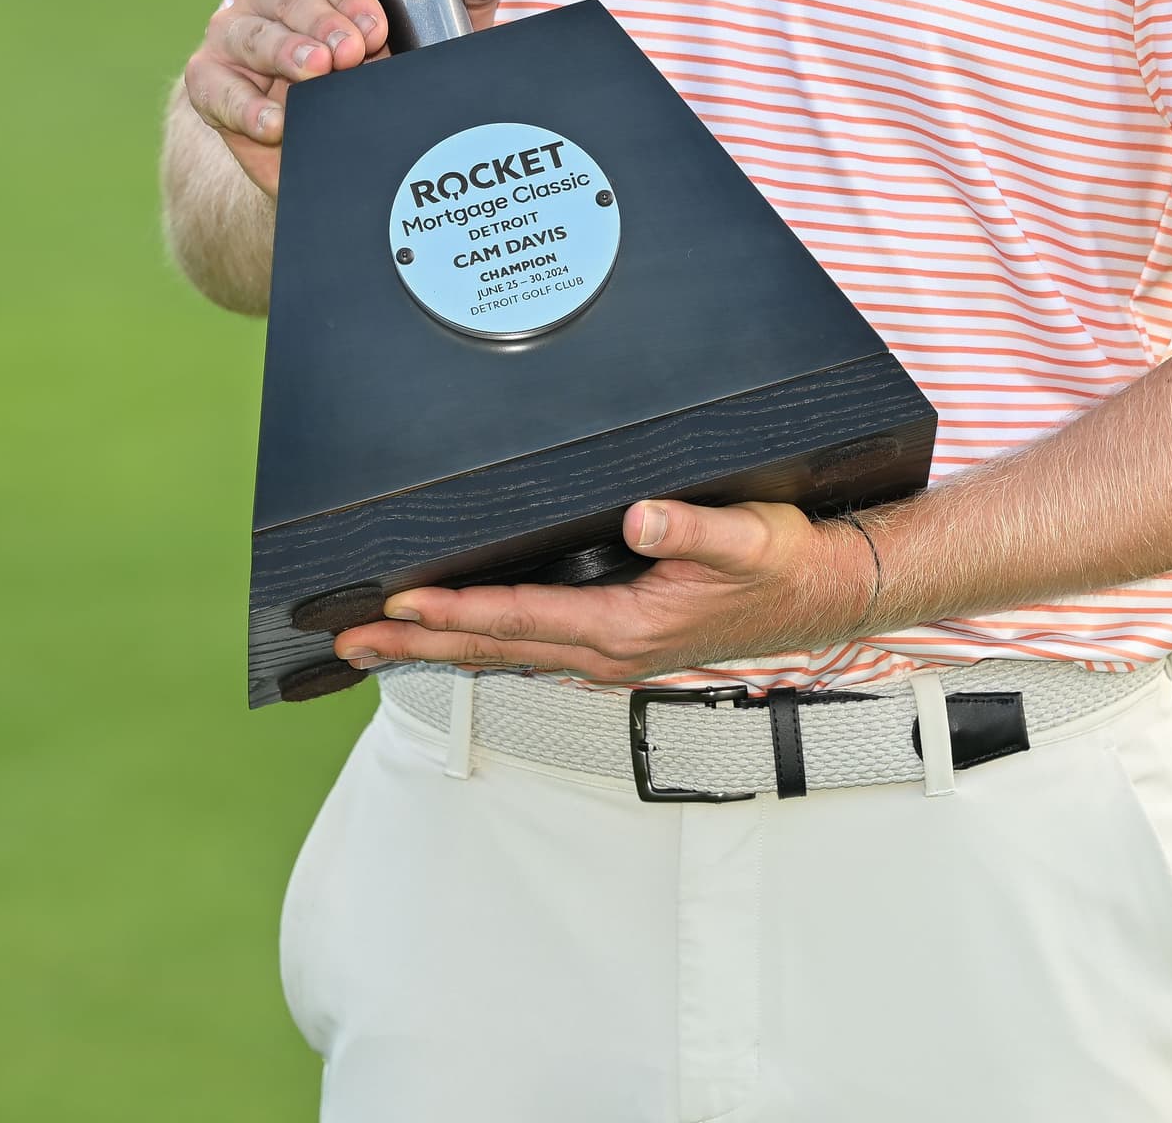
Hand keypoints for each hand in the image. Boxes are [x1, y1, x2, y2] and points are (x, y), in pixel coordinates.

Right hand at [181, 0, 510, 195]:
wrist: (362, 150)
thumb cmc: (398, 69)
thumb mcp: (447, 28)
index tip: (378, 24)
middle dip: (317, 19)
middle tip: (352, 52)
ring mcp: (236, 34)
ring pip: (244, 30)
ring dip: (281, 52)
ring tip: (317, 75)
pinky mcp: (212, 81)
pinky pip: (210, 83)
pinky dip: (239, 104)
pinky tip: (275, 123)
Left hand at [332, 497, 870, 683]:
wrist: (821, 597)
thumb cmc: (784, 566)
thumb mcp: (747, 537)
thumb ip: (693, 527)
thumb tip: (643, 517)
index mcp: (626, 627)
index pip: (518, 619)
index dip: (454, 613)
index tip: (398, 606)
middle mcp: (608, 651)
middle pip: (492, 649)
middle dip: (417, 645)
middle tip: (349, 643)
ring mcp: (609, 655)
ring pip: (506, 654)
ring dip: (439, 649)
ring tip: (379, 643)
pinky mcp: (616, 646)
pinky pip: (531, 650)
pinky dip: (482, 645)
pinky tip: (458, 639)